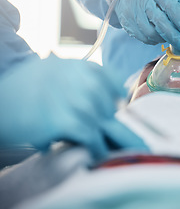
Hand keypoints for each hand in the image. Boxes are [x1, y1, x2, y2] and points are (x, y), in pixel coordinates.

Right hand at [0, 55, 147, 158]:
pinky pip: (90, 135)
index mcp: (75, 65)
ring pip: (102, 120)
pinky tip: (95, 153)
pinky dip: (95, 146)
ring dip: (105, 137)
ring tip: (104, 147)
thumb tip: (103, 96)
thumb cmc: (21, 91)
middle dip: (110, 119)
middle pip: (109, 102)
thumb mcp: (51, 71)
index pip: (109, 76)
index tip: (118, 105)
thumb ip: (76, 78)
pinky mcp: (60, 119)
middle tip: (110, 131)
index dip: (116, 93)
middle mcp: (76, 77)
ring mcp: (70, 97)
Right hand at [114, 0, 179, 51]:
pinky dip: (154, 40)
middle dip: (174, 36)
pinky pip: (144, 38)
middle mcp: (144, 2)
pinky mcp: (127, 23)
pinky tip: (158, 36)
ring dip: (163, 39)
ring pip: (151, 33)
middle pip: (160, 22)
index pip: (171, 7)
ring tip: (169, 37)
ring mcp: (133, 13)